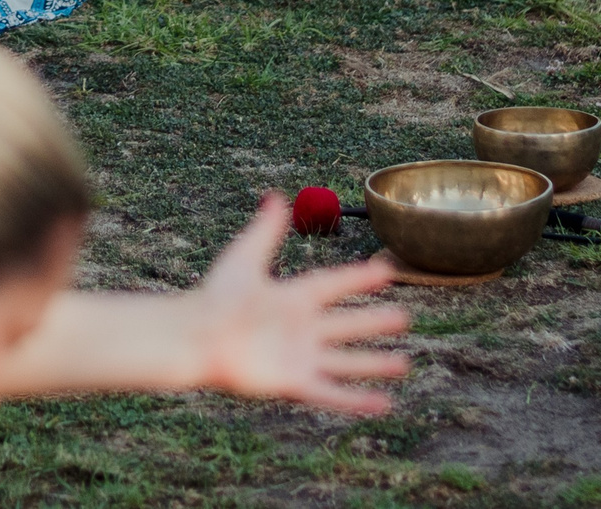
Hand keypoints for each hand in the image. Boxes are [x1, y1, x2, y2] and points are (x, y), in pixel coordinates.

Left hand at [187, 195, 410, 414]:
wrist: (196, 338)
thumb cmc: (216, 297)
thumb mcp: (245, 259)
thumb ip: (265, 231)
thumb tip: (276, 195)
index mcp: (291, 297)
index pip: (333, 286)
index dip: (358, 279)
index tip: (385, 271)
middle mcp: (299, 329)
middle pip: (345, 325)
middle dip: (373, 322)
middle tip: (404, 317)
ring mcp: (298, 358)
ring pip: (346, 362)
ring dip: (373, 364)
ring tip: (403, 363)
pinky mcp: (292, 383)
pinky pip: (332, 394)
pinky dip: (358, 400)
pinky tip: (382, 404)